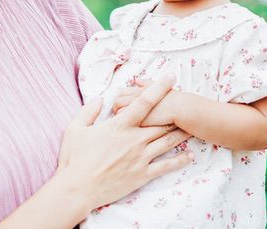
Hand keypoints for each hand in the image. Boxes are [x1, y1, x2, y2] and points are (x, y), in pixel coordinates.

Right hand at [56, 74, 193, 210]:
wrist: (78, 189)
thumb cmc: (74, 158)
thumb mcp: (75, 128)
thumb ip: (89, 111)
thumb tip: (99, 99)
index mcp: (120, 126)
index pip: (144, 102)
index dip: (159, 88)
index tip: (171, 78)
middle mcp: (134, 140)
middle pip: (162, 122)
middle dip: (175, 112)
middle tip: (186, 103)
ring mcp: (141, 158)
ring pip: (167, 141)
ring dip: (181, 133)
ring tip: (193, 126)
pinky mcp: (143, 175)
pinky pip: (166, 166)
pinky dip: (180, 160)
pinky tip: (190, 156)